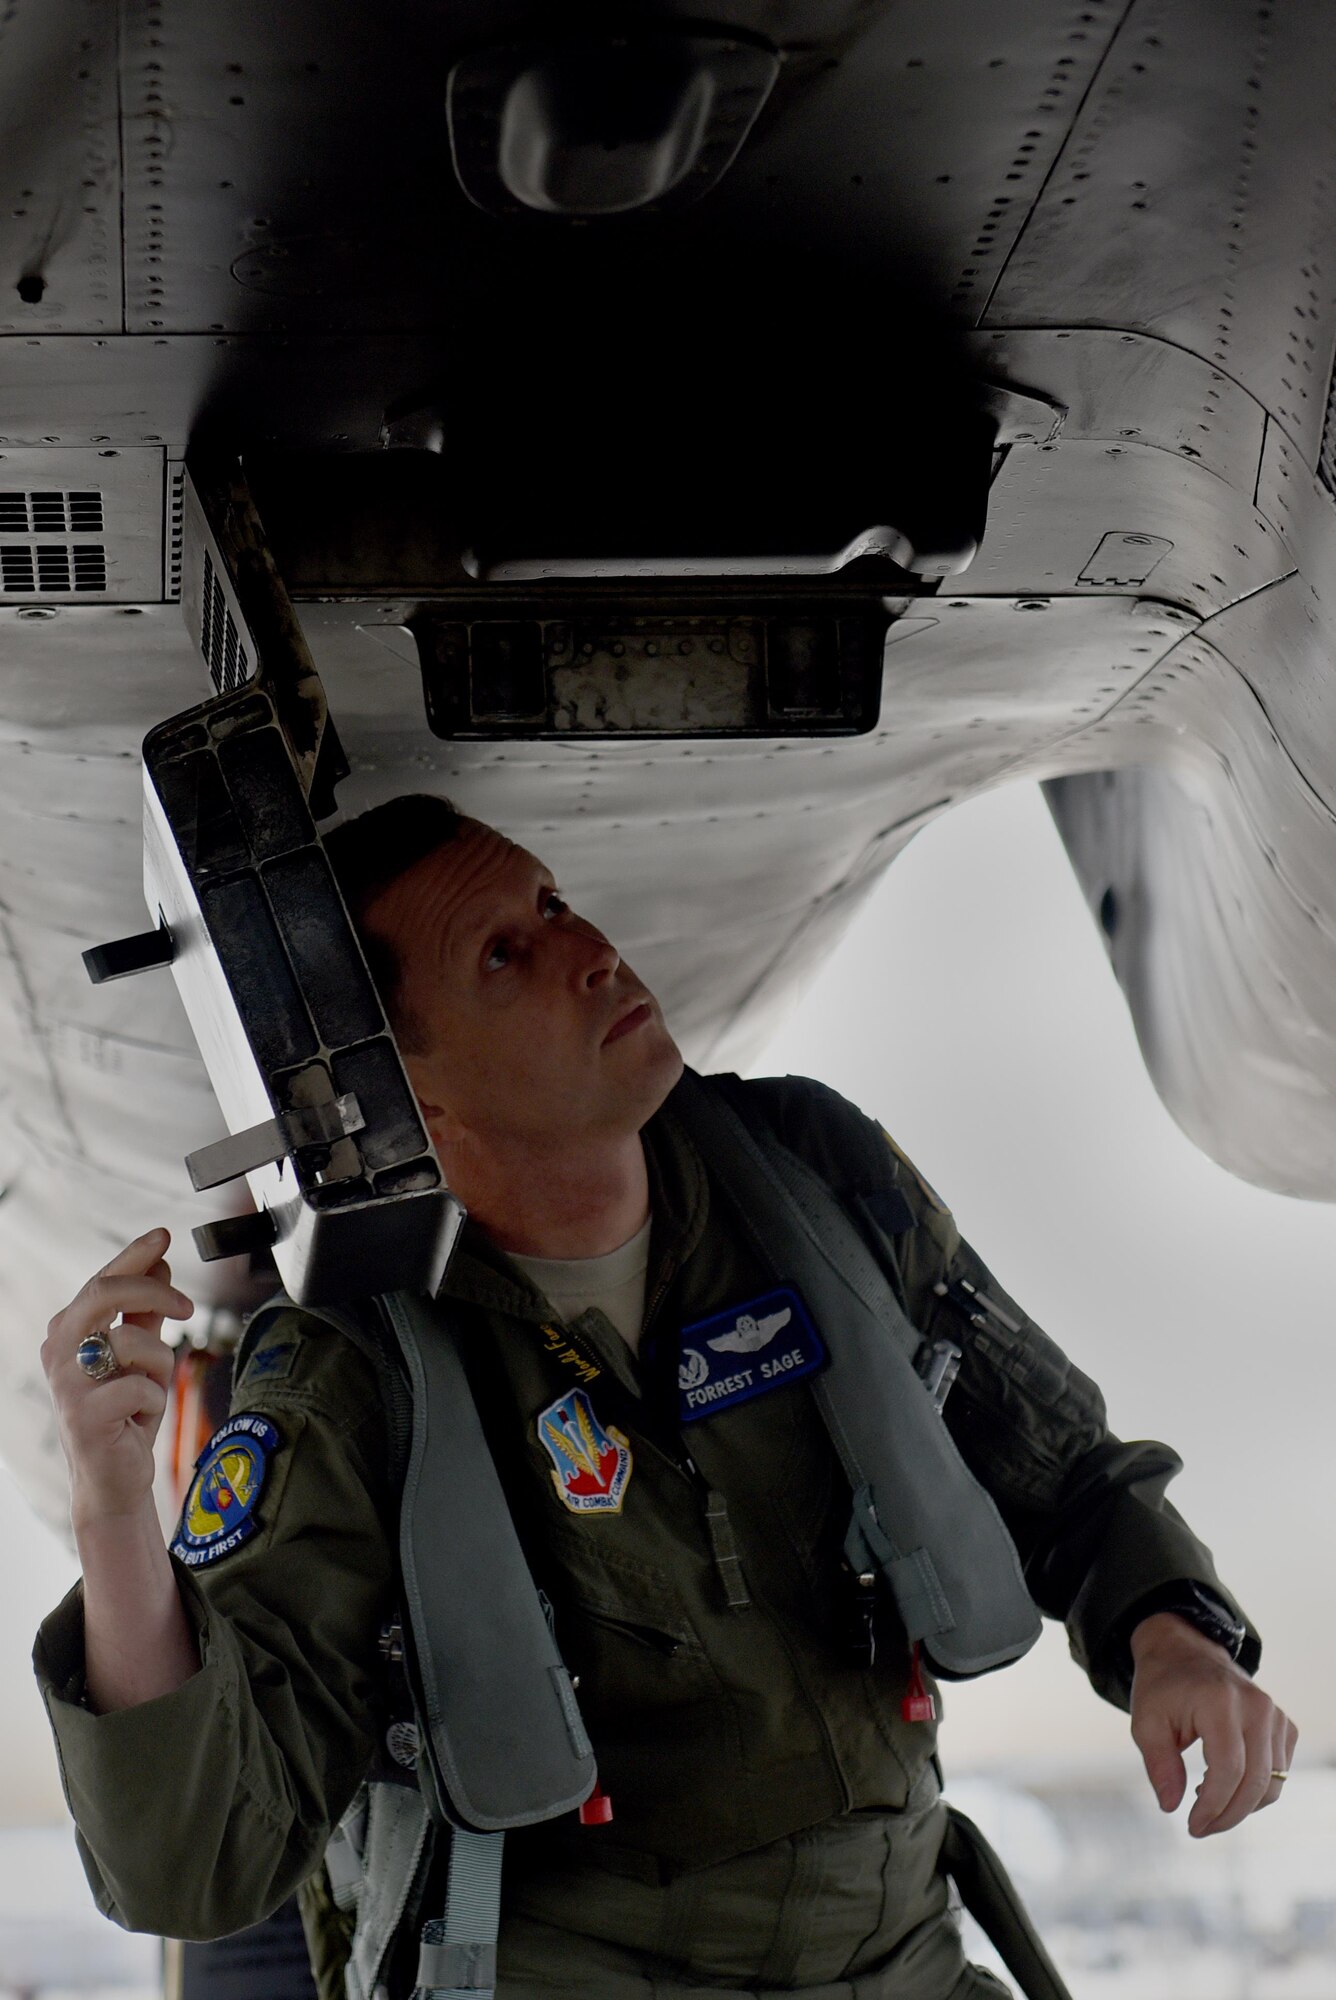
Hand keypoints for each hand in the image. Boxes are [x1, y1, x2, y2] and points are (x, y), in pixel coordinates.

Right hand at [42, 1228, 194, 1527]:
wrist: (115, 1477)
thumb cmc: (124, 1414)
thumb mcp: (140, 1354)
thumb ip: (145, 1310)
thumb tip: (160, 1260)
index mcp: (67, 1331)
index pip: (102, 1279)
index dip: (134, 1255)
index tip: (163, 1235)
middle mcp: (58, 1350)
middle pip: (106, 1292)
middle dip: (154, 1291)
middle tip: (186, 1308)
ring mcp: (66, 1382)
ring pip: (134, 1341)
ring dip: (158, 1368)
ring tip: (145, 1393)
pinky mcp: (84, 1414)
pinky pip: (143, 1385)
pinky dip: (154, 1401)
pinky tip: (137, 1420)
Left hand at [1129, 1610, 1297, 1835]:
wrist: (1185, 1652)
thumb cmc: (1163, 1688)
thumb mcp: (1145, 1722)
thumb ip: (1159, 1765)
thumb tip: (1171, 1806)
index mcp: (1220, 1701)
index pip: (1229, 1770)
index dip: (1213, 1807)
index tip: (1192, 1826)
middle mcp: (1256, 1706)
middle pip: (1255, 1782)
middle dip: (1228, 1815)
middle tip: (1200, 1827)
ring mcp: (1275, 1714)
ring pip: (1272, 1783)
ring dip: (1242, 1807)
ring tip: (1207, 1802)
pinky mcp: (1283, 1724)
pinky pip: (1279, 1772)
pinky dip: (1257, 1790)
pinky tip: (1226, 1784)